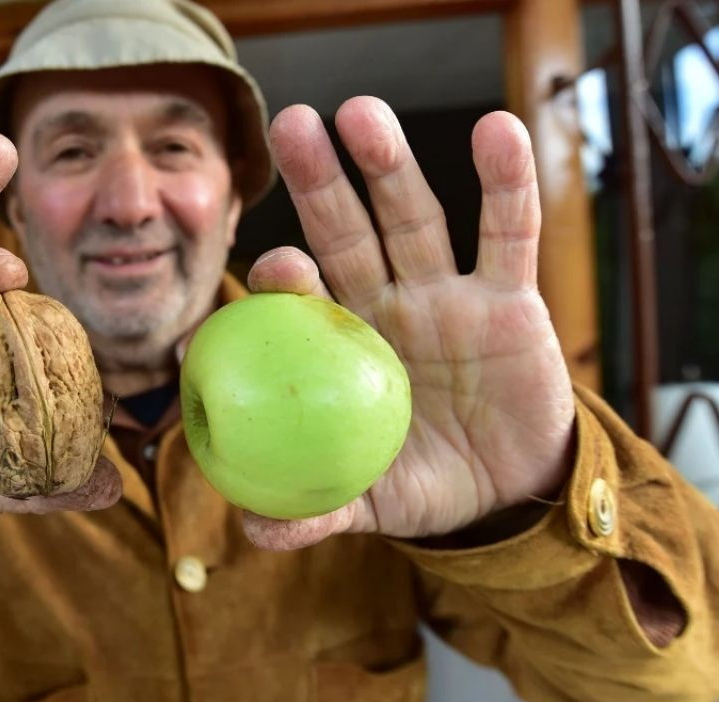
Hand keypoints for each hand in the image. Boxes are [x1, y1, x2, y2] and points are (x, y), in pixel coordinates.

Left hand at [242, 97, 575, 549]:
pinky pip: (508, 232)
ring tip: (362, 110)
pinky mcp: (507, 297)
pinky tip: (497, 128)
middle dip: (319, 181)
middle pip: (344, 232)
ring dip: (391, 163)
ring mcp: (443, 294)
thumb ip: (315, 511)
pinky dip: (506, 181)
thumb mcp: (370, 502)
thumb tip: (253, 532)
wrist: (506, 490)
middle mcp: (382, 305)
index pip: (301, 297)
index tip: (274, 266)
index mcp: (337, 346)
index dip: (285, 277)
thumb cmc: (421, 483)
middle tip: (290, 125)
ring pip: (413, 217)